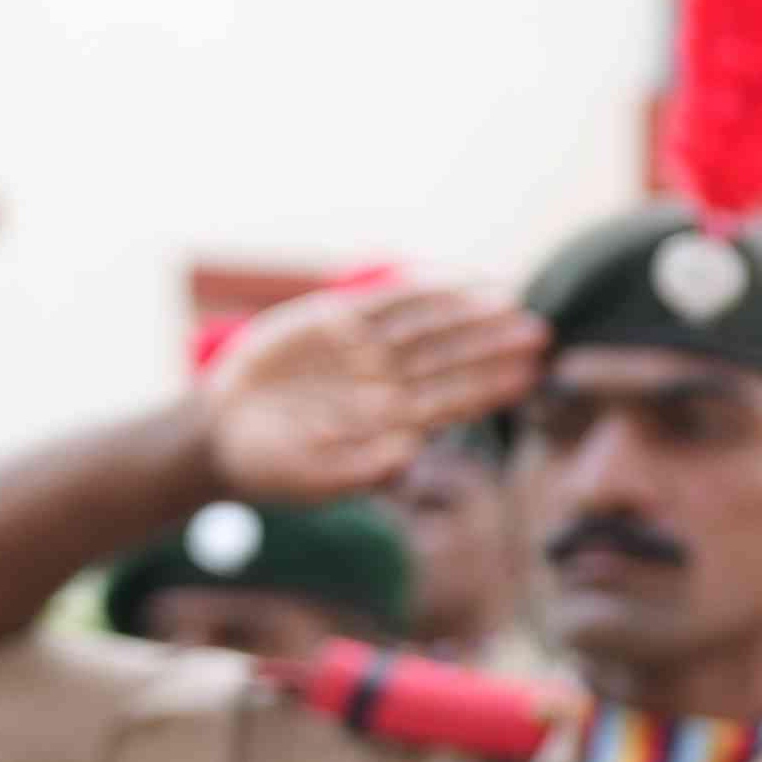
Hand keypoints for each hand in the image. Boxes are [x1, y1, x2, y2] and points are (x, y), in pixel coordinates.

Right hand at [200, 277, 545, 502]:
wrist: (221, 435)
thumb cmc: (274, 467)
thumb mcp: (313, 479)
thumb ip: (360, 469)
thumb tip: (409, 454)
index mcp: (393, 423)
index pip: (453, 402)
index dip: (490, 387)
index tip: (530, 375)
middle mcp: (386, 383)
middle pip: (451, 360)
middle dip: (495, 346)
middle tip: (541, 333)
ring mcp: (363, 350)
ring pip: (428, 327)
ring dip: (470, 316)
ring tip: (510, 304)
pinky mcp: (335, 320)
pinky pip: (389, 300)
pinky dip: (425, 290)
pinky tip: (464, 283)